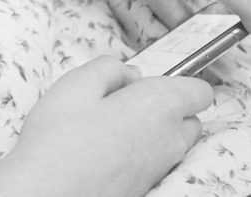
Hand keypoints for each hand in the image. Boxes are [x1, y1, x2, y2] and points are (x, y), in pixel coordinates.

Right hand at [0, 57, 212, 196]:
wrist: (50, 193)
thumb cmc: (60, 137)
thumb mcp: (76, 83)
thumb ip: (109, 68)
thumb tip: (131, 75)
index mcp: (160, 105)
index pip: (200, 92)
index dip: (175, 82)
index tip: (141, 84)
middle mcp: (170, 139)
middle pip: (188, 119)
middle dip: (163, 108)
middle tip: (118, 104)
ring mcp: (160, 168)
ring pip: (170, 142)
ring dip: (149, 131)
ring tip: (106, 129)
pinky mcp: (147, 187)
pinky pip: (153, 162)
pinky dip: (137, 153)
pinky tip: (103, 152)